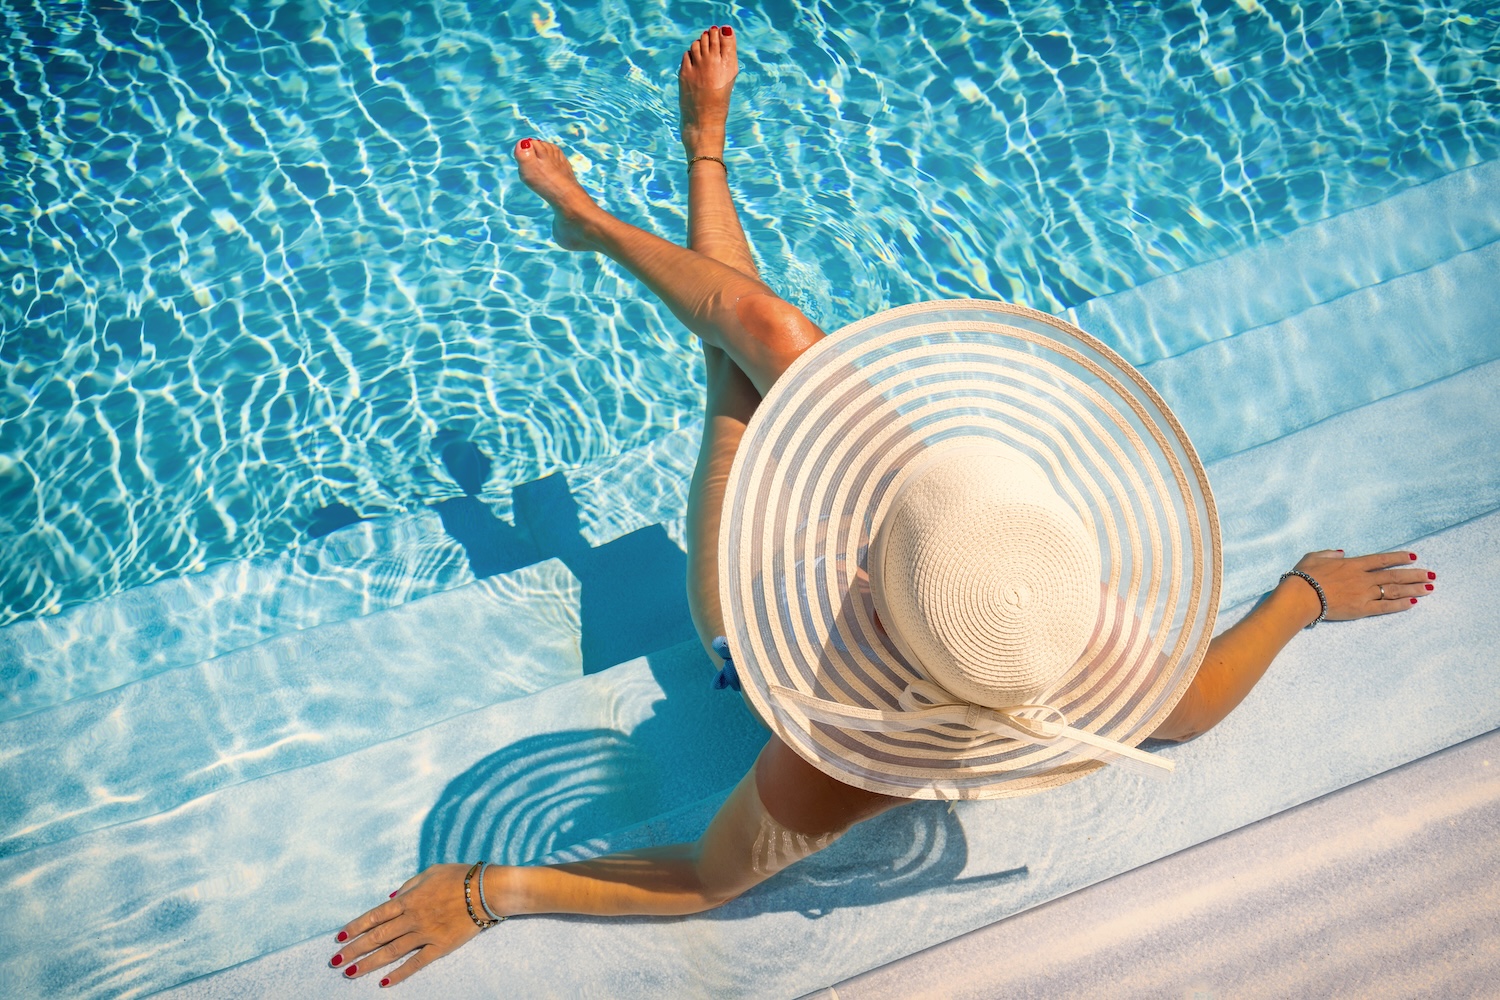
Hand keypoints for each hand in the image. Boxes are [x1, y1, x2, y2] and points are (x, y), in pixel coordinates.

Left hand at [328, 863, 487, 987]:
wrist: (486, 890)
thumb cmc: (458, 876)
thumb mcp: (430, 872)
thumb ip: (408, 886)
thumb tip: (391, 899)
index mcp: (408, 899)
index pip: (375, 916)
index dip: (356, 927)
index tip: (340, 938)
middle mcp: (412, 918)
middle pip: (377, 936)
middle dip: (354, 949)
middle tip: (335, 961)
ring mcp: (425, 934)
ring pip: (391, 951)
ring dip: (369, 963)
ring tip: (351, 973)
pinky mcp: (439, 947)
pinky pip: (416, 963)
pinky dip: (400, 973)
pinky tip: (385, 982)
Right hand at [1286, 549, 1434, 622]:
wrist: (1301, 596)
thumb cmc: (1304, 576)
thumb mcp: (1314, 557)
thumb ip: (1329, 554)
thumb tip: (1341, 552)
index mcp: (1353, 564)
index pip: (1382, 559)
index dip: (1399, 557)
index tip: (1414, 557)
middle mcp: (1363, 578)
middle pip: (1395, 575)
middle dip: (1415, 575)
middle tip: (1431, 575)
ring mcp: (1364, 594)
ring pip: (1394, 590)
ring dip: (1413, 589)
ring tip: (1429, 588)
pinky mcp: (1362, 609)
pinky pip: (1385, 607)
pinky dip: (1400, 605)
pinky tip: (1413, 603)